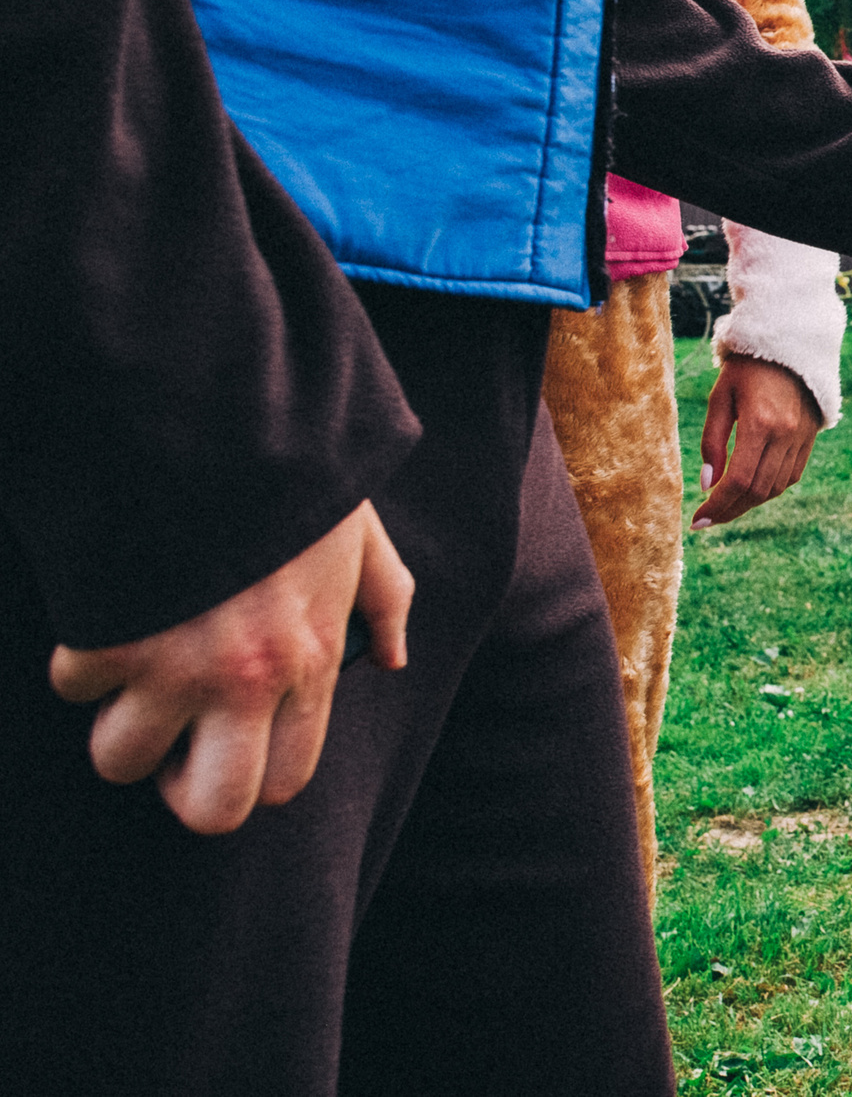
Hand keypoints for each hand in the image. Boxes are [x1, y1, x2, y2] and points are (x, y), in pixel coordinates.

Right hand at [49, 501, 412, 834]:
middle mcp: (251, 682)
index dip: (250, 779)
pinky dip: (80, 655)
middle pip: (212, 810)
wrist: (223, 425)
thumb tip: (393, 658)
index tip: (228, 740)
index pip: (286, 782)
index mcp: (314, 662)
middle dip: (181, 789)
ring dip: (118, 720)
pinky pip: (73, 685)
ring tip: (134, 670)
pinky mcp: (113, 639)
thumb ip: (386, 600)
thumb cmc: (296, 479)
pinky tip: (108, 612)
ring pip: (120, 759)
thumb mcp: (363, 535)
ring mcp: (177, 667)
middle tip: (172, 739)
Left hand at [696, 355, 821, 526]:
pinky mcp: (810, 438)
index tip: (698, 520)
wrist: (790, 345)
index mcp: (760, 423)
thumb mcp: (720, 398)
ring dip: (749, 503)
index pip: (739, 480)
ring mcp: (802, 438)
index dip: (718, 506)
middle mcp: (786, 435)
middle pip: (758, 491)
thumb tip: (707, 485)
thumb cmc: (746, 369)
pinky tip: (751, 490)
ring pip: (776, 488)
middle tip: (707, 520)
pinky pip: (791, 476)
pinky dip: (770, 490)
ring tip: (726, 507)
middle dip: (730, 511)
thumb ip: (712, 441)